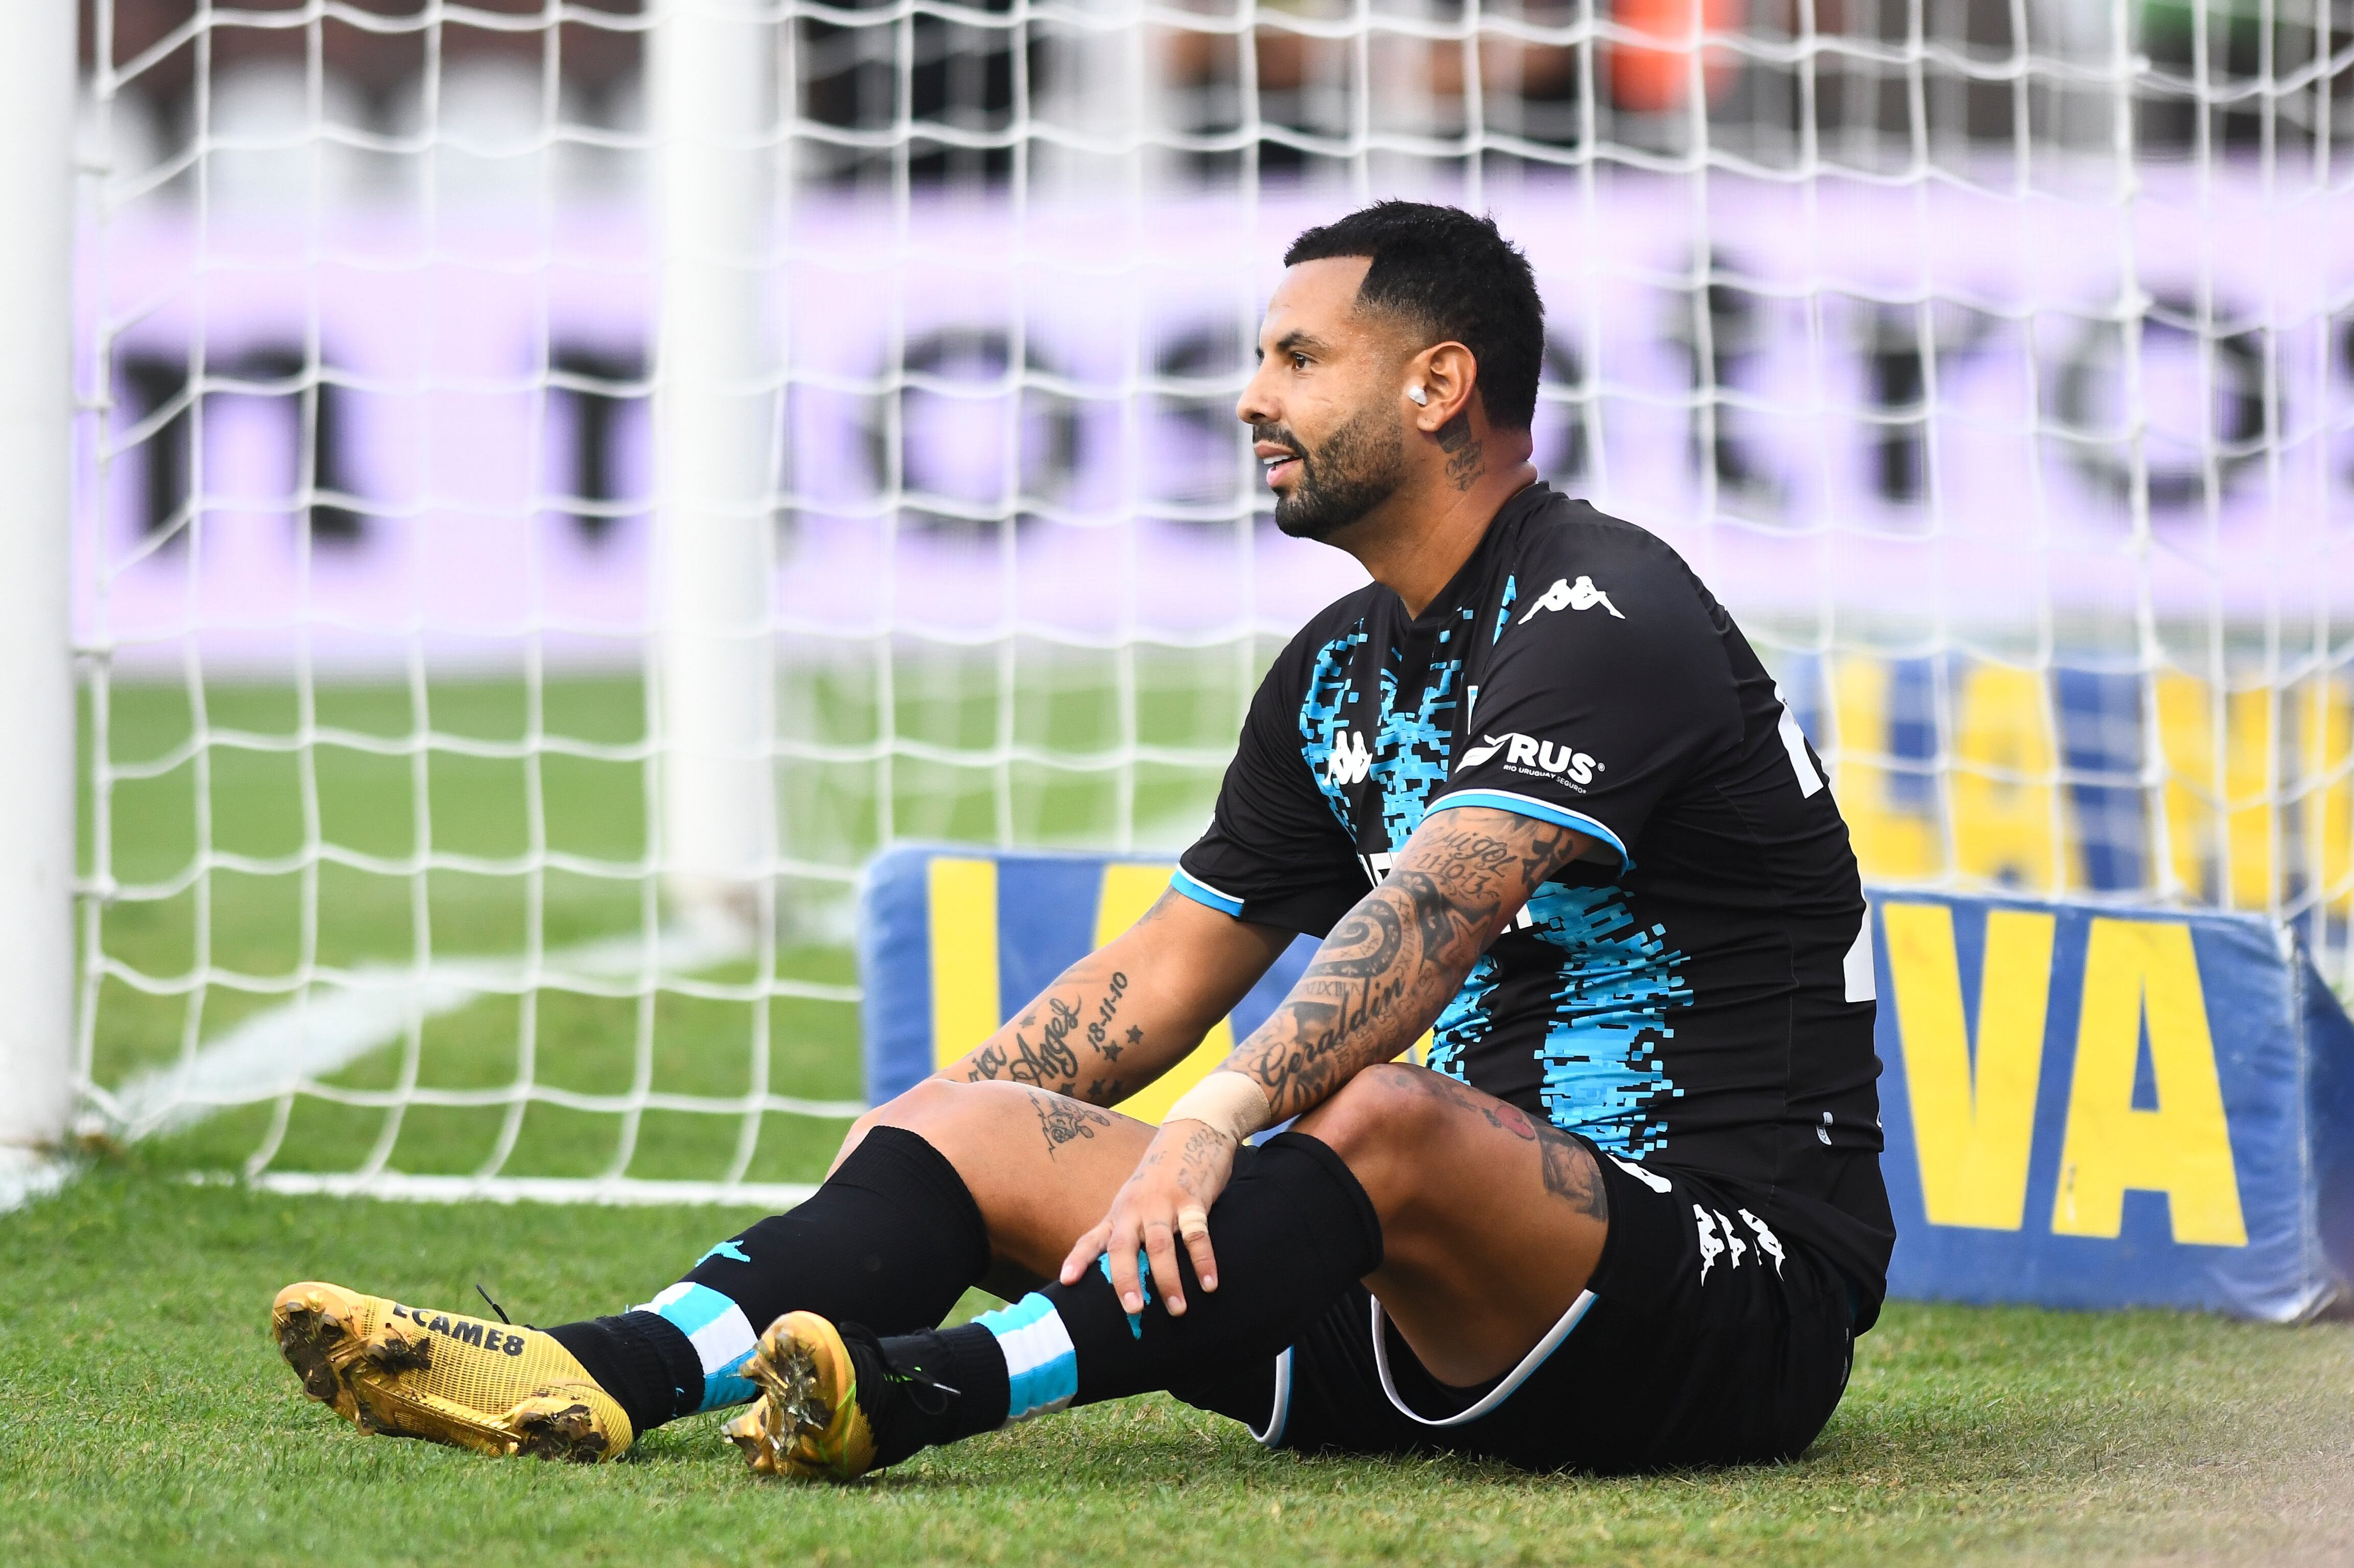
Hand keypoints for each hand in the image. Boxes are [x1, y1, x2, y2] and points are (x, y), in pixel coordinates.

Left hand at [1058, 1118, 1236, 1317]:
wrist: (1193, 1129)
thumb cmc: (1164, 1173)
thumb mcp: (1138, 1198)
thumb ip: (1131, 1230)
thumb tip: (1126, 1273)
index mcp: (1120, 1212)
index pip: (1094, 1238)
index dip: (1079, 1260)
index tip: (1066, 1282)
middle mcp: (1136, 1209)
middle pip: (1123, 1247)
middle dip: (1125, 1279)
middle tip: (1132, 1311)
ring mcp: (1163, 1203)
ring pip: (1160, 1246)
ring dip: (1168, 1280)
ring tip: (1177, 1309)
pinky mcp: (1192, 1198)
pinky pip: (1197, 1235)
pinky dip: (1204, 1261)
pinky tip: (1210, 1285)